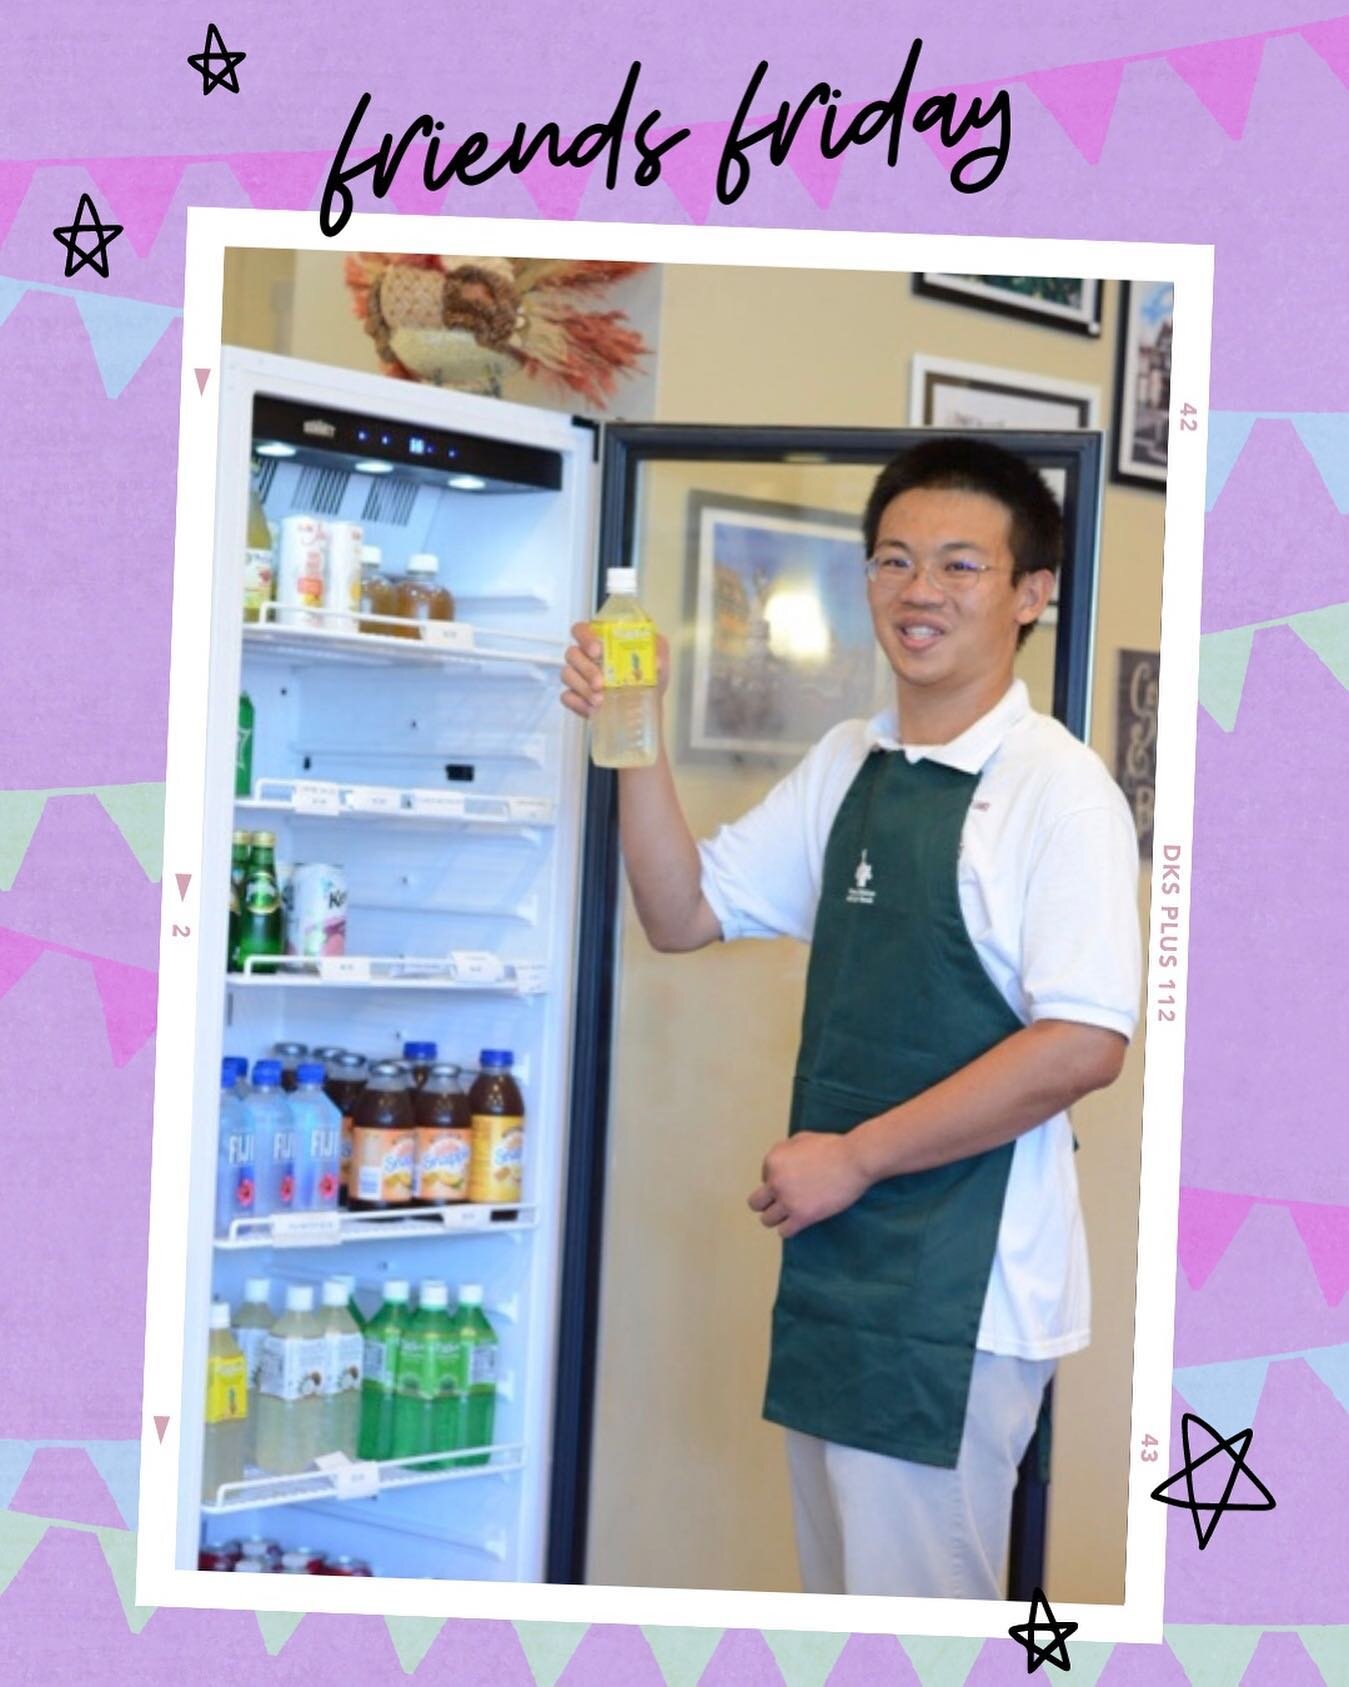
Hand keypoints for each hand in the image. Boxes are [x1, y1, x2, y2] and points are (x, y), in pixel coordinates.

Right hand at [560, 620, 669, 719]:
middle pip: (572, 654)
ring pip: (567, 675)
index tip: (597, 650)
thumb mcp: (658, 659)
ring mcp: (578, 677)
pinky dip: (578, 703)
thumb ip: (659, 650)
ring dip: (582, 687)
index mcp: (601, 641)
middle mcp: (585, 656)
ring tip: (600, 699)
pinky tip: (592, 708)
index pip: (581, 629)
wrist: (647, 707)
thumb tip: (656, 661)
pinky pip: (567, 697)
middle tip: (601, 682)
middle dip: (586, 668)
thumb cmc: (647, 677)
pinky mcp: (576, 697)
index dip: (584, 637)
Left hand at [747, 1131, 871, 1239]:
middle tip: (781, 1203)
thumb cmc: (833, 1147)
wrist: (854, 1160)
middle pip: (756, 1203)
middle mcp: (775, 1181)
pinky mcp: (802, 1216)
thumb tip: (779, 1165)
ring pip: (767, 1220)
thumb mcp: (802, 1138)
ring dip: (777, 1218)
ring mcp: (787, 1200)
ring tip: (789, 1215)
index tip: (794, 1181)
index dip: (778, 1181)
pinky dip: (789, 1229)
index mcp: (773, 1160)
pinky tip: (799, 1223)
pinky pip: (784, 1232)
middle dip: (767, 1203)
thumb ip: (785, 1151)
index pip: (764, 1178)